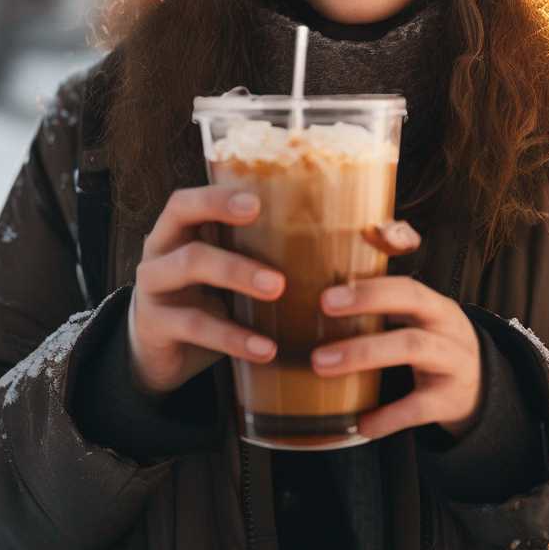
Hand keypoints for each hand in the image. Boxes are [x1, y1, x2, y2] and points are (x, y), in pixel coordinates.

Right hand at [125, 192, 418, 396]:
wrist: (167, 358)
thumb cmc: (220, 302)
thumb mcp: (247, 272)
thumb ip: (294, 252)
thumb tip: (394, 235)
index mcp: (186, 226)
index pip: (194, 193)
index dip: (222, 192)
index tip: (258, 200)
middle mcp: (163, 247)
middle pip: (183, 216)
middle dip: (226, 219)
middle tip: (269, 237)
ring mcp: (154, 286)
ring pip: (189, 266)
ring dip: (236, 275)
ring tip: (277, 291)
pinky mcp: (156, 326)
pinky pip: (195, 326)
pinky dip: (233, 337)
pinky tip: (265, 349)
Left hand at [316, 222, 481, 439]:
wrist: (478, 390)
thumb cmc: (427, 348)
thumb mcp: (410, 323)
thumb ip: (373, 306)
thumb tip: (308, 289)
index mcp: (428, 303)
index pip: (405, 275)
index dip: (377, 270)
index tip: (338, 273)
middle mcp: (444, 323)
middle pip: (411, 299)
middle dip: (367, 299)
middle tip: (320, 306)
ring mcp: (452, 358)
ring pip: (413, 346)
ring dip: (364, 353)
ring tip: (321, 364)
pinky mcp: (450, 397)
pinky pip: (419, 406)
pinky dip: (388, 416)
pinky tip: (359, 424)